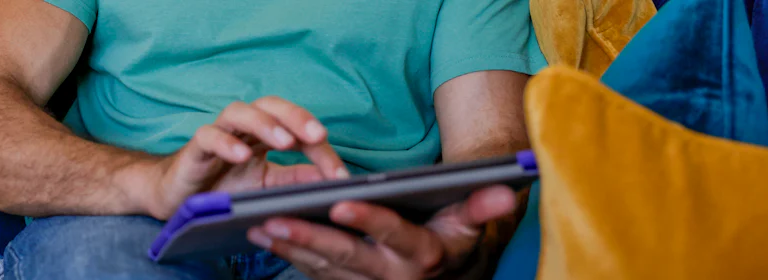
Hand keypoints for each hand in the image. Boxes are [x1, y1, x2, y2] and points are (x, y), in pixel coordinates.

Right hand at [139, 96, 349, 219]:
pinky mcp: (194, 149)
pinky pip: (209, 136)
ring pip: (240, 112)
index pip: (297, 128)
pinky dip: (226, 142)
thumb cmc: (222, 189)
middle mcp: (243, 128)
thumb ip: (295, 180)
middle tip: (318, 135)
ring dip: (265, 124)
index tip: (340, 174)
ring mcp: (218, 134)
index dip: (321, 147)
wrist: (177, 200)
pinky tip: (242, 156)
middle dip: (296, 117)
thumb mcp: (267, 188)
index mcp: (264, 135)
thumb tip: (332, 180)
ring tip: (285, 142)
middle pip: (271, 105)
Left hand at [247, 185, 516, 279]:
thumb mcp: (468, 223)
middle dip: (310, 237)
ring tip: (260, 224)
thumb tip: (508, 189)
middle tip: (276, 218)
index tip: (341, 203)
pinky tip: (262, 234)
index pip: (394, 235)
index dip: (369, 220)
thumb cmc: (450, 237)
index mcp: (422, 255)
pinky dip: (287, 254)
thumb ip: (481, 206)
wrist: (442, 278)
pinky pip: (312, 272)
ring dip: (290, 246)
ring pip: (322, 267)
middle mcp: (391, 276)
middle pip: (347, 256)